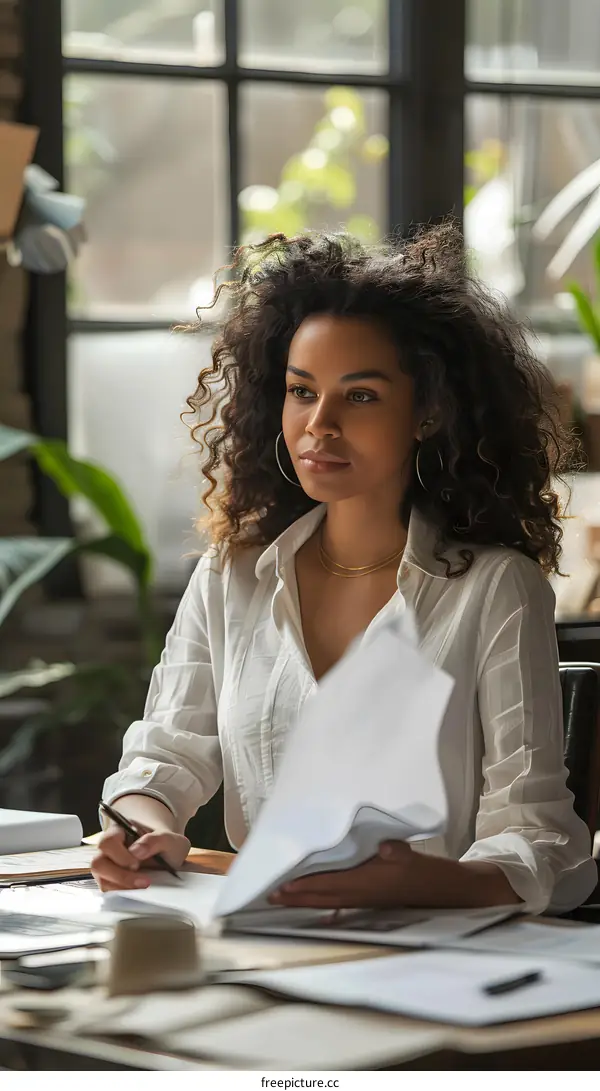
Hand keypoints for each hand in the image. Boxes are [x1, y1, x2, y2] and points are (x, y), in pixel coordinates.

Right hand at [91, 823, 189, 891]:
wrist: (167, 855)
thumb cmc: (164, 844)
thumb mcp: (168, 838)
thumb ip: (155, 840)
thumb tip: (136, 851)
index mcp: (119, 832)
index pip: (108, 842)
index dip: (120, 856)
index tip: (137, 864)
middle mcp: (108, 850)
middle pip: (98, 864)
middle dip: (120, 876)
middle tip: (144, 881)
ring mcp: (108, 868)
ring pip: (102, 880)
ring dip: (122, 887)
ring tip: (144, 887)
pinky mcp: (111, 883)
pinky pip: (108, 892)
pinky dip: (123, 894)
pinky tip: (139, 892)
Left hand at [269, 840, 519, 909]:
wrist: (444, 891)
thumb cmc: (425, 872)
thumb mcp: (414, 856)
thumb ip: (398, 851)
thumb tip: (387, 848)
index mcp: (368, 883)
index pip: (329, 885)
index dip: (305, 886)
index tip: (282, 885)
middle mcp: (361, 895)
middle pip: (321, 898)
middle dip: (295, 897)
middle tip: (268, 895)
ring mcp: (362, 900)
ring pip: (326, 902)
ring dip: (303, 900)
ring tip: (280, 898)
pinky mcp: (366, 900)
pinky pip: (336, 902)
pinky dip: (319, 900)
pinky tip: (309, 901)